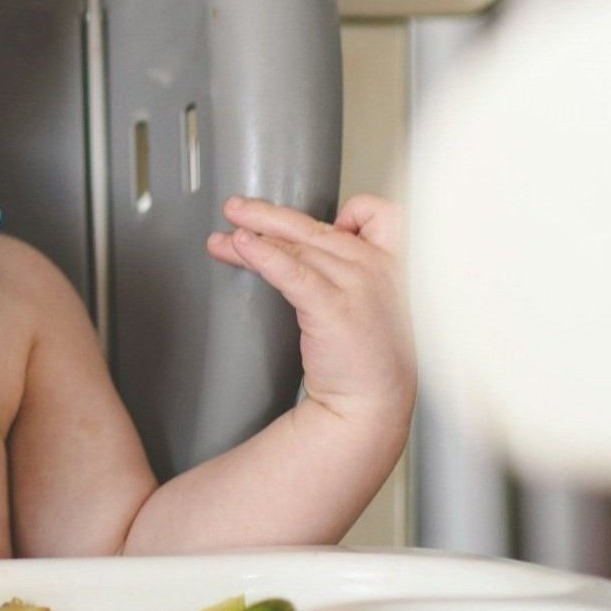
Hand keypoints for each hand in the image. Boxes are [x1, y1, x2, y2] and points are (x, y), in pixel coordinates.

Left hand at [206, 194, 414, 429]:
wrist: (372, 402)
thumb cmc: (366, 353)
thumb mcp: (368, 300)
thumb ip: (345, 268)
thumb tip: (295, 244)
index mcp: (388, 262)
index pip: (378, 213)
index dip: (350, 210)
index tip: (311, 222)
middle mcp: (375, 267)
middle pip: (314, 226)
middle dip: (267, 215)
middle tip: (234, 208)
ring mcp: (357, 286)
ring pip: (296, 247)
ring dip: (253, 237)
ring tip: (222, 237)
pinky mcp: (334, 309)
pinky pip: (293, 272)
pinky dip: (263, 256)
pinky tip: (240, 247)